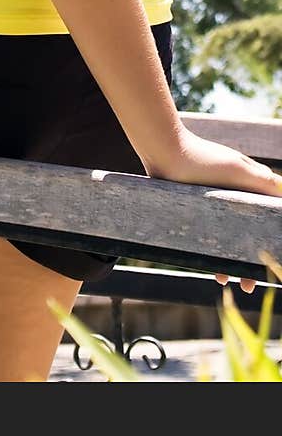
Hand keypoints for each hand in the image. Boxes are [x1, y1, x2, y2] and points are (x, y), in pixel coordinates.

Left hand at [147, 126, 281, 296]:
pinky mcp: (194, 209)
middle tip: (250, 285)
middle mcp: (232, 197)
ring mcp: (212, 204)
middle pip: (247, 235)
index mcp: (248, 187)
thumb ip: (265, 182)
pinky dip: (211, 254)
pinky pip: (206, 237)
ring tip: (228, 281)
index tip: (272, 259)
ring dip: (230, 262)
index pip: (266, 218)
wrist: (163, 150)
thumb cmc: (203, 158)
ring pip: (226, 240)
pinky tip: (211, 270)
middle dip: (249, 261)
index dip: (270, 240)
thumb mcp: (238, 169)